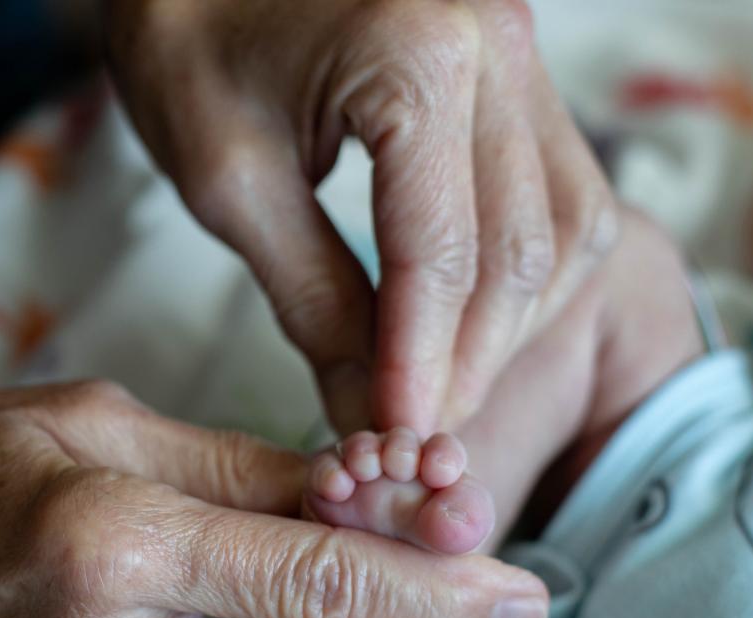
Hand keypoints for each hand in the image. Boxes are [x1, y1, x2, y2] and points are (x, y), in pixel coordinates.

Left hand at [103, 0, 616, 434]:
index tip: (391, 441)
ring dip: (509, 325)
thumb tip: (369, 417)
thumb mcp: (230, 182)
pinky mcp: (518, 67)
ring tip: (438, 383)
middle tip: (412, 434)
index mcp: (415, 56)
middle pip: (522, 252)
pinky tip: (466, 316)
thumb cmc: (188, 41)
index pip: (442, 257)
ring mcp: (520, 47)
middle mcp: (496, 42)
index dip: (421, 368)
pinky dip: (521, 271)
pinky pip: (559, 190)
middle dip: (470, 361)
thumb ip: (314, 303)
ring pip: (564, 228)